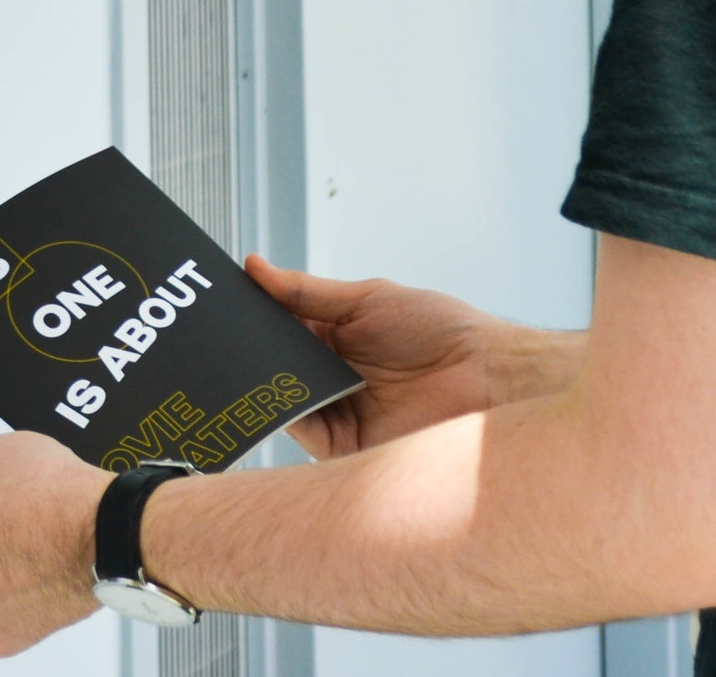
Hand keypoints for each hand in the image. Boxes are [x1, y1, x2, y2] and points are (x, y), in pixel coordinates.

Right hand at [246, 254, 582, 457]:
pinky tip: (281, 390)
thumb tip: (257, 268)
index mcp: (340, 338)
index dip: (256, 319)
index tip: (224, 306)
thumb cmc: (446, 333)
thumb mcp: (370, 298)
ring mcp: (341, 413)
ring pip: (285, 398)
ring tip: (250, 360)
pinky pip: (304, 430)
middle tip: (225, 336)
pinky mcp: (348, 448)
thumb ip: (309, 291)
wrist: (490, 379)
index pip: (283, 328)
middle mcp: (337, 377)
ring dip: (268, 380)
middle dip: (254, 352)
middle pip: (278, 366)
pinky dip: (288, 412)